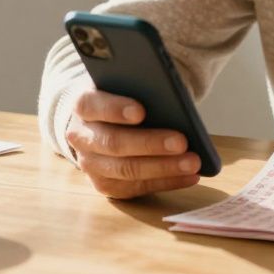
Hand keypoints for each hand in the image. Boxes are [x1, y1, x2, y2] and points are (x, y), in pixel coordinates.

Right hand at [64, 88, 202, 198]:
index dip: (115, 109)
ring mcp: (90, 164)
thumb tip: (175, 101)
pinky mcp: (105, 185)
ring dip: (163, 167)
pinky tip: (190, 176)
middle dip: (150, 144)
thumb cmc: (122, 98)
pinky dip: (167, 182)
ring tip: (193, 163)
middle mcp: (81, 136)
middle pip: (113, 143)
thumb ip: (143, 88)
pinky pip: (137, 187)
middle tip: (182, 142)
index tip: (141, 111)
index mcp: (83, 105)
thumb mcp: (126, 85)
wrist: (101, 122)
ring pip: (126, 170)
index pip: (92, 105)